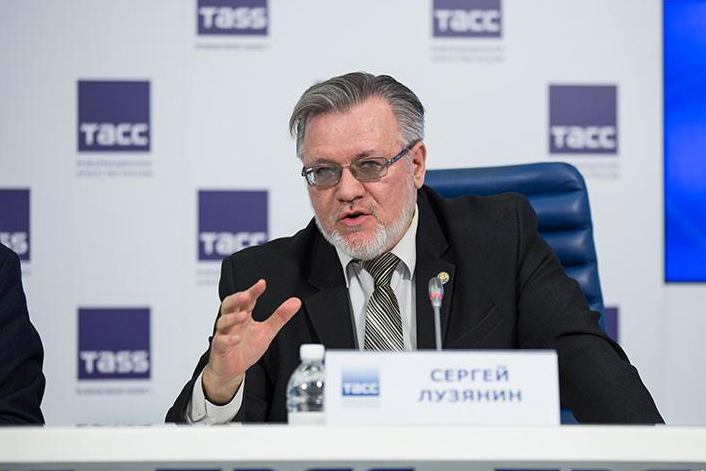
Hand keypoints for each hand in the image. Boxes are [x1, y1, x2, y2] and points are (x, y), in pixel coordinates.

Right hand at [202, 279, 300, 403]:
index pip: (247, 300)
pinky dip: (228, 339)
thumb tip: (296, 302)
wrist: (233, 369)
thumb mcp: (267, 331)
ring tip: (244, 315)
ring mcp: (224, 334)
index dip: (253, 291)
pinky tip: (237, 338)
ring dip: (233, 317)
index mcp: (243, 315)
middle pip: (229, 305)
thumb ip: (280, 317)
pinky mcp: (219, 348)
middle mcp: (232, 322)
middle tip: (247, 295)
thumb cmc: (247, 348)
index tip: (261, 284)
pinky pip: (220, 341)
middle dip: (237, 299)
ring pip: (223, 321)